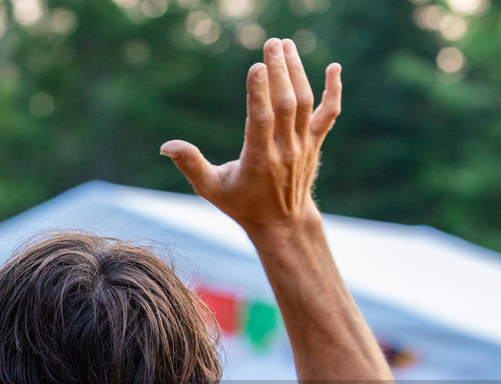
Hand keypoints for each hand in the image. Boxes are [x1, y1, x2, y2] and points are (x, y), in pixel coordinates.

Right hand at [161, 38, 340, 234]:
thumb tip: (166, 146)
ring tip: (286, 44)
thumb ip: (191, 165)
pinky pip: (328, 113)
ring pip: (304, 103)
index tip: (257, 66)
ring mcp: (302, 145)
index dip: (259, 93)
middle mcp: (284, 150)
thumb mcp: (212, 188)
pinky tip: (334, 68)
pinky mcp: (314, 142)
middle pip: (285, 104)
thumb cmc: (242, 203)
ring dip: (297, 72)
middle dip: (280, 71)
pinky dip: (333, 90)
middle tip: (272, 42)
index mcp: (258, 160)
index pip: (260, 121)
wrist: (282, 223)